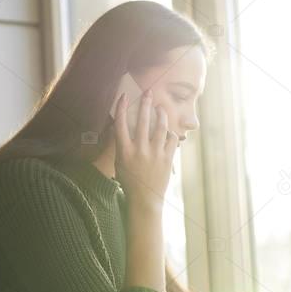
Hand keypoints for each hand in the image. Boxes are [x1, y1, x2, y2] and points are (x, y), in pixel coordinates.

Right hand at [113, 90, 177, 205]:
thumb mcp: (120, 162)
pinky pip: (171, 140)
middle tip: (148, 92)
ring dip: (161, 114)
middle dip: (145, 103)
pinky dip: (170, 133)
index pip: (120, 124)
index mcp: (124, 151)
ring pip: (160, 127)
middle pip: (142, 120)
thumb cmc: (129, 180)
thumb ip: (122, 145)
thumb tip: (123, 127)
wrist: (144, 199)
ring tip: (160, 108)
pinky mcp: (167, 159)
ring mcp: (155, 154)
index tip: (123, 96)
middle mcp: (139, 150)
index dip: (121, 108)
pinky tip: (168, 131)